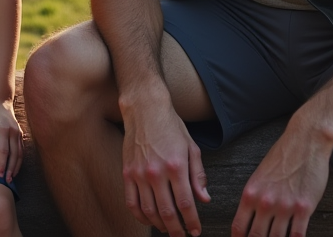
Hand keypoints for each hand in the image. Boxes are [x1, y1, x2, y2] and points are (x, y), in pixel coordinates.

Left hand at [0, 97, 23, 182]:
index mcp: (2, 129)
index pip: (3, 151)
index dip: (2, 164)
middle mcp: (13, 131)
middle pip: (14, 154)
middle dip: (10, 169)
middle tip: (6, 182)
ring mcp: (17, 132)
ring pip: (20, 153)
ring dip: (16, 166)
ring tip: (11, 178)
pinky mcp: (19, 133)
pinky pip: (21, 149)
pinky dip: (19, 160)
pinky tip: (15, 167)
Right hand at [122, 104, 209, 236]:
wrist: (145, 109)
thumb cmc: (171, 127)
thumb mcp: (191, 148)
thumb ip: (198, 176)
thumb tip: (204, 199)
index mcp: (176, 166)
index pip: (186, 204)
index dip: (192, 222)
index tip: (195, 231)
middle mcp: (156, 173)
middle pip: (167, 212)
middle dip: (176, 229)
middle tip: (182, 236)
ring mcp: (139, 174)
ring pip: (149, 211)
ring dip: (159, 225)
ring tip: (167, 229)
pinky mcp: (127, 173)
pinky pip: (131, 202)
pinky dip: (140, 217)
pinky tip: (148, 220)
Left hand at [231, 125, 331, 236]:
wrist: (305, 142)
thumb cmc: (282, 157)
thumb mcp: (259, 177)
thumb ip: (253, 198)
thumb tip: (250, 220)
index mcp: (250, 194)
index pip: (239, 227)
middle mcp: (265, 202)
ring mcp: (285, 206)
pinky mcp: (304, 208)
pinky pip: (297, 235)